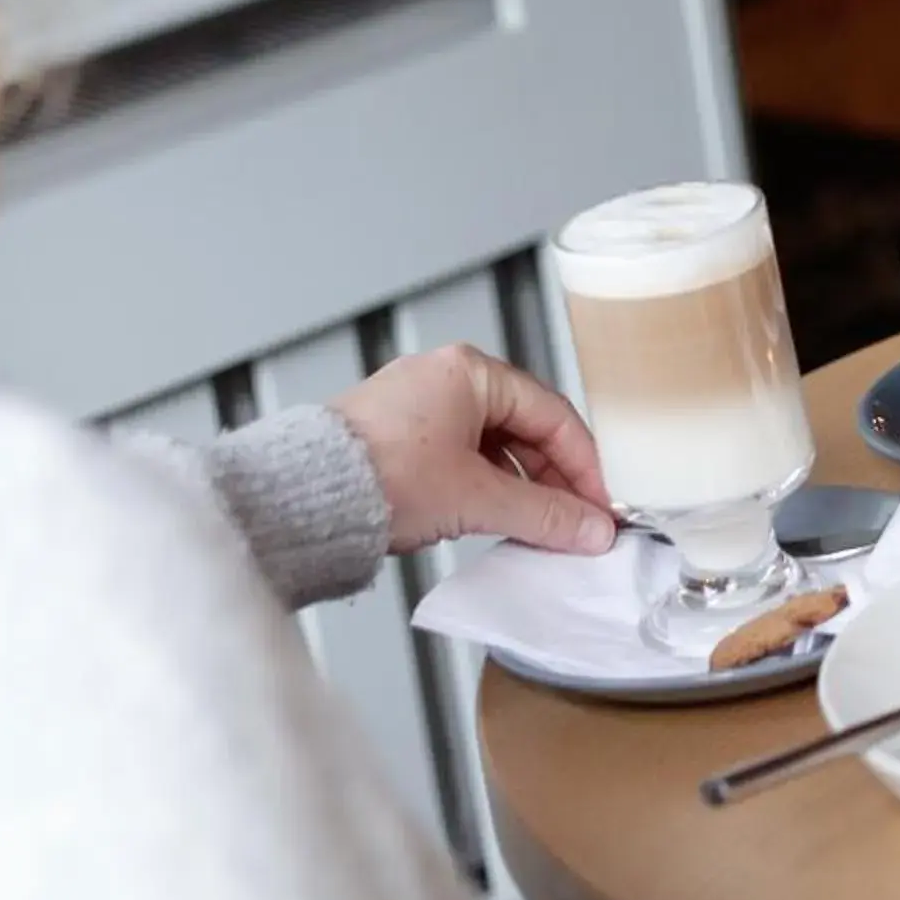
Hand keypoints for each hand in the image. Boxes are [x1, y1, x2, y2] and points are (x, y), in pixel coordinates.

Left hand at [329, 345, 618, 557]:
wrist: (299, 500)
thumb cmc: (378, 478)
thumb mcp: (479, 499)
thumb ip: (545, 514)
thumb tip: (590, 529)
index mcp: (471, 371)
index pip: (553, 415)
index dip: (585, 466)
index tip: (600, 505)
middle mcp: (444, 377)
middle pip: (524, 429)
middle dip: (551, 480)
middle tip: (572, 522)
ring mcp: (416, 405)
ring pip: (491, 446)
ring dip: (517, 487)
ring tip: (532, 528)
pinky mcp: (393, 435)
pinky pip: (458, 456)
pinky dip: (481, 486)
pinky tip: (488, 518)